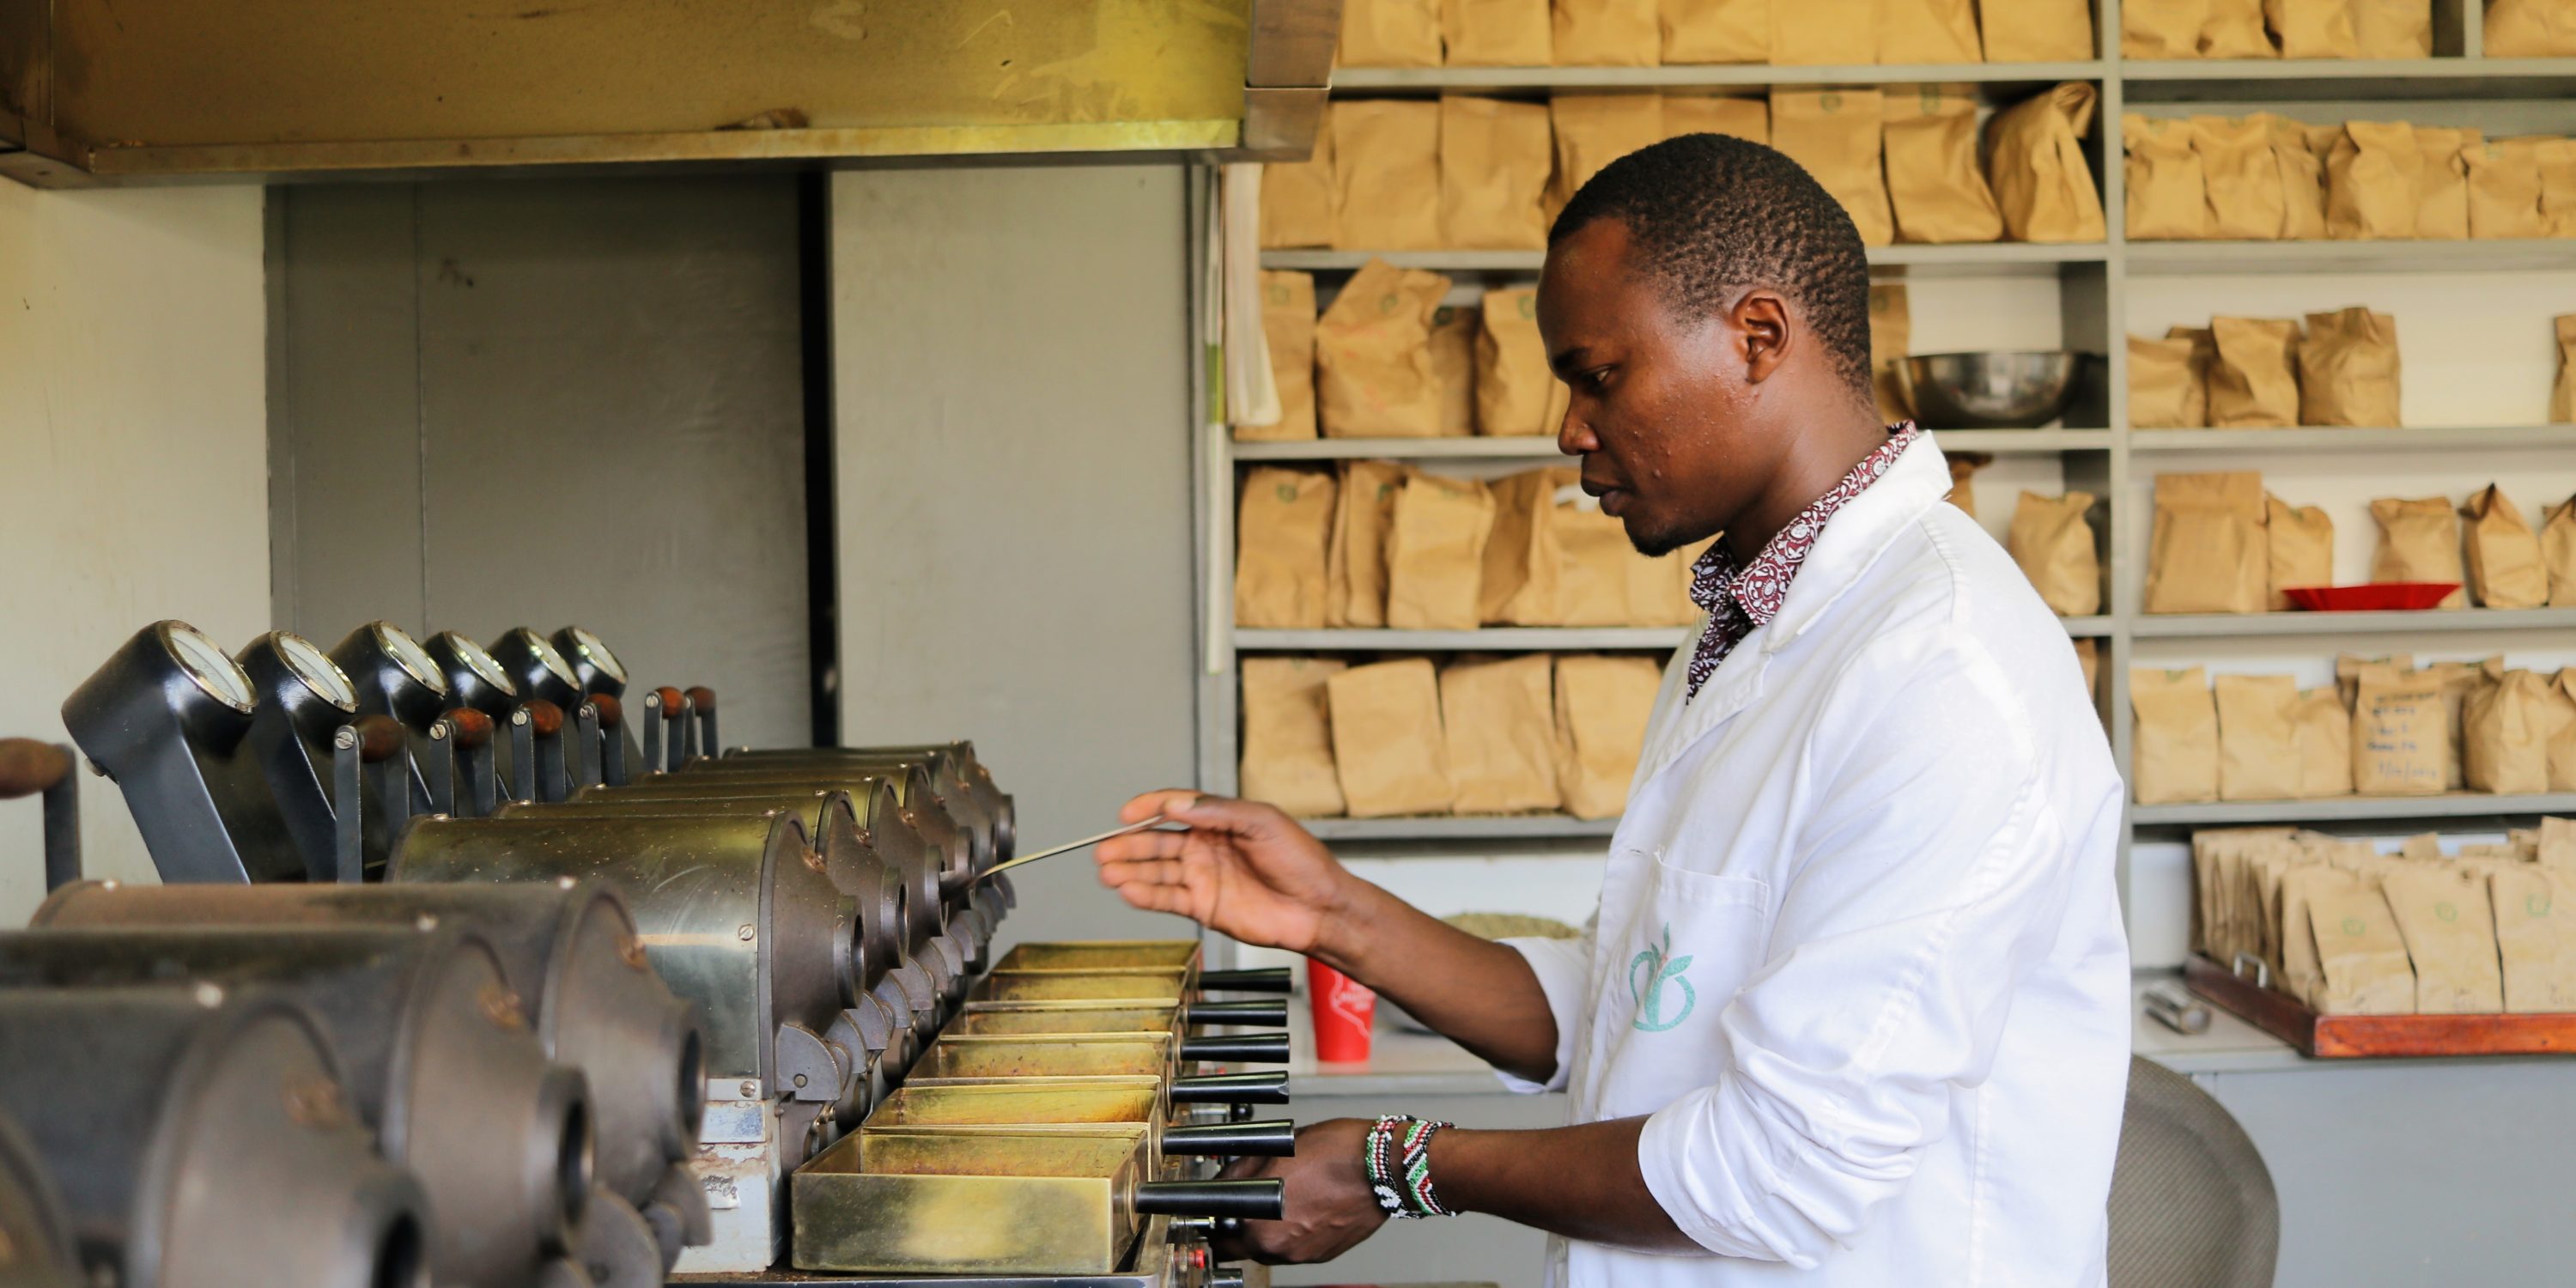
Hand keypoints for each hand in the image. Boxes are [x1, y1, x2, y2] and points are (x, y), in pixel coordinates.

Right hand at [1094, 791, 1352, 953]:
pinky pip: (1168, 899)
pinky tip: (1128, 891)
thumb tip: (1179, 804)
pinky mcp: (1204, 906)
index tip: (1127, 813)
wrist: (1319, 907)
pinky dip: (1145, 895)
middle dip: (1129, 844)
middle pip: (1158, 842)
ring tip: (1107, 871)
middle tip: (1104, 849)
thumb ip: (1219, 812)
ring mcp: (1203, 877)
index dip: (1149, 808)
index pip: (1176, 808)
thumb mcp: (1263, 823)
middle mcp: (1207, 848)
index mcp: (1221, 821)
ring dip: (1130, 870)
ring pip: (1157, 871)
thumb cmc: (1302, 861)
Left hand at [1211, 1118, 1387, 1264]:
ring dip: (1267, 1229)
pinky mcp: (1324, 1253)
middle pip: (1241, 1248)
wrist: (1384, 1166)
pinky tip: (1304, 1205)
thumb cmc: (1335, 1153)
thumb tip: (1220, 1184)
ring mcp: (1304, 1254)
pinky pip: (1296, 1247)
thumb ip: (1238, 1173)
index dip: (1213, 1221)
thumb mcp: (1273, 1149)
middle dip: (1238, 1227)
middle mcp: (1281, 1249)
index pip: (1217, 1239)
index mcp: (1261, 1227)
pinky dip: (1293, 1231)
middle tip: (1245, 1201)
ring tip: (1280, 1198)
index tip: (1216, 1210)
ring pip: (1269, 1248)